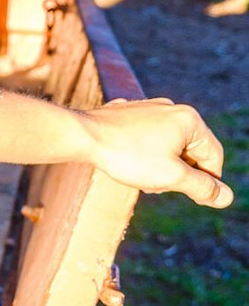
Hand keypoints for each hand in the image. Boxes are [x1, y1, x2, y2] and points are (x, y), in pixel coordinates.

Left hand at [83, 98, 233, 207]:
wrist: (79, 135)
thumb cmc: (127, 155)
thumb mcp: (172, 177)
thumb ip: (203, 187)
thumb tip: (225, 197)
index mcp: (189, 119)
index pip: (213, 156)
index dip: (206, 181)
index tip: (191, 197)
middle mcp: (170, 108)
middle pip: (189, 151)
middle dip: (177, 173)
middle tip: (156, 185)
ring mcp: (146, 108)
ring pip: (166, 146)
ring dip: (158, 166)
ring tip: (138, 174)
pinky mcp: (126, 114)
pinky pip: (144, 139)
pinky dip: (140, 154)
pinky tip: (124, 162)